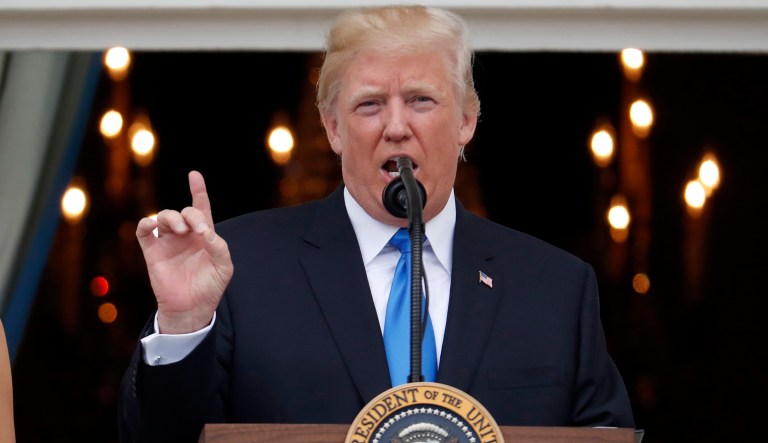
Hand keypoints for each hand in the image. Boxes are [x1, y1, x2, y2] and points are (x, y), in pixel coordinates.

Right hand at [136, 171, 233, 333]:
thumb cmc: (210, 287)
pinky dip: (146, 224)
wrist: (192, 308)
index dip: (198, 190)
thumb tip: (207, 233)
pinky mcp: (152, 252)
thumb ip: (220, 247)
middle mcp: (185, 235)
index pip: (201, 208)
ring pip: (164, 217)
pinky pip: (144, 232)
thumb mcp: (224, 267)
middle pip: (185, 212)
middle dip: (191, 215)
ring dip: (172, 218)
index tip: (194, 175)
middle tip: (198, 230)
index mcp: (204, 235)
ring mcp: (168, 242)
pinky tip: (152, 224)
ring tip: (180, 230)